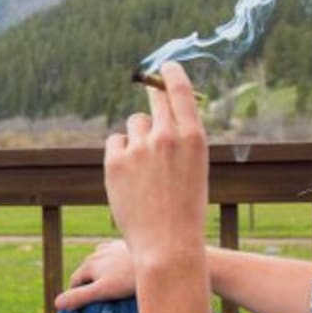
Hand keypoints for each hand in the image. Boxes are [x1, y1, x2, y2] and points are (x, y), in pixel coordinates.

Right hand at [54, 240, 134, 310]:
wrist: (158, 256)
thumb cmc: (129, 278)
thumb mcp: (102, 291)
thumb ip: (79, 297)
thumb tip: (56, 304)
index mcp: (89, 264)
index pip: (75, 281)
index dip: (76, 295)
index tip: (83, 308)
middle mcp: (97, 253)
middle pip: (87, 270)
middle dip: (89, 282)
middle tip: (99, 299)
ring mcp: (113, 247)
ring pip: (101, 261)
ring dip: (101, 271)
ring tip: (112, 285)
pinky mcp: (127, 245)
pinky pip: (115, 255)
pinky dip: (114, 263)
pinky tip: (124, 270)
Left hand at [103, 62, 208, 265]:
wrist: (167, 246)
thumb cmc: (186, 211)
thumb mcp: (195, 168)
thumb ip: (181, 139)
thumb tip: (160, 114)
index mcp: (194, 136)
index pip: (180, 89)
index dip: (171, 73)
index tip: (165, 66)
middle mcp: (167, 135)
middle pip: (154, 98)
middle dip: (153, 95)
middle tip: (150, 94)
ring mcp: (140, 147)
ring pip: (135, 123)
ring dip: (139, 136)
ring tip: (146, 167)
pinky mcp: (116, 161)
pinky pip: (116, 142)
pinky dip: (121, 153)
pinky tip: (130, 177)